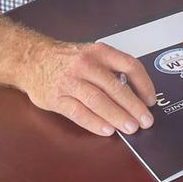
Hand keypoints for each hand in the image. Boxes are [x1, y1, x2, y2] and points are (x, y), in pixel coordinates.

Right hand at [18, 40, 157, 136]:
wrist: (32, 59)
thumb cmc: (67, 60)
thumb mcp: (92, 54)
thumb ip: (111, 68)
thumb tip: (137, 92)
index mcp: (99, 52)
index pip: (129, 65)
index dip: (144, 84)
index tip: (151, 99)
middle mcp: (86, 64)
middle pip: (115, 87)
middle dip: (133, 106)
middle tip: (145, 120)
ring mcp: (70, 81)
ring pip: (98, 100)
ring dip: (117, 116)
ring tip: (131, 128)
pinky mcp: (56, 98)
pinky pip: (78, 112)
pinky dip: (94, 122)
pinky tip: (107, 130)